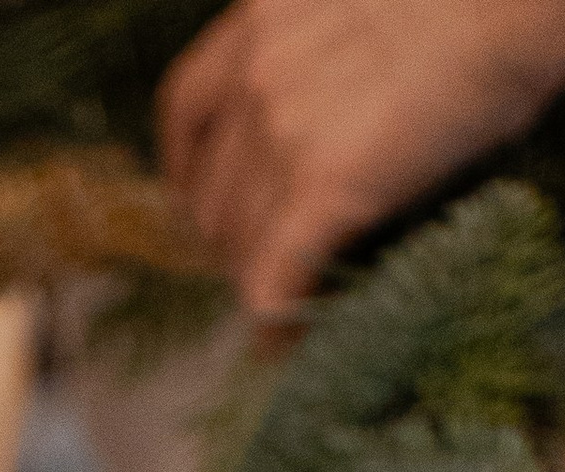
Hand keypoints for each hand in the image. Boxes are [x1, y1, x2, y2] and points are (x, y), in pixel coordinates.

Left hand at [158, 0, 564, 314]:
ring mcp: (281, 131)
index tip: (207, 201)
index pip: (188, 111)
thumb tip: (358, 113)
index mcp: (261, 17)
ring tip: (290, 307)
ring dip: (261, 281)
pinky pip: (272, 280)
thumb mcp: (376, 4)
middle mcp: (254, 72)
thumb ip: (337, 54)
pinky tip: (285, 344)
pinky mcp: (320, 186)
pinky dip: (276, 321)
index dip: (193, 169)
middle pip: (211, 193)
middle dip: (232, 239)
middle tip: (268, 268)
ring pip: (239, 245)